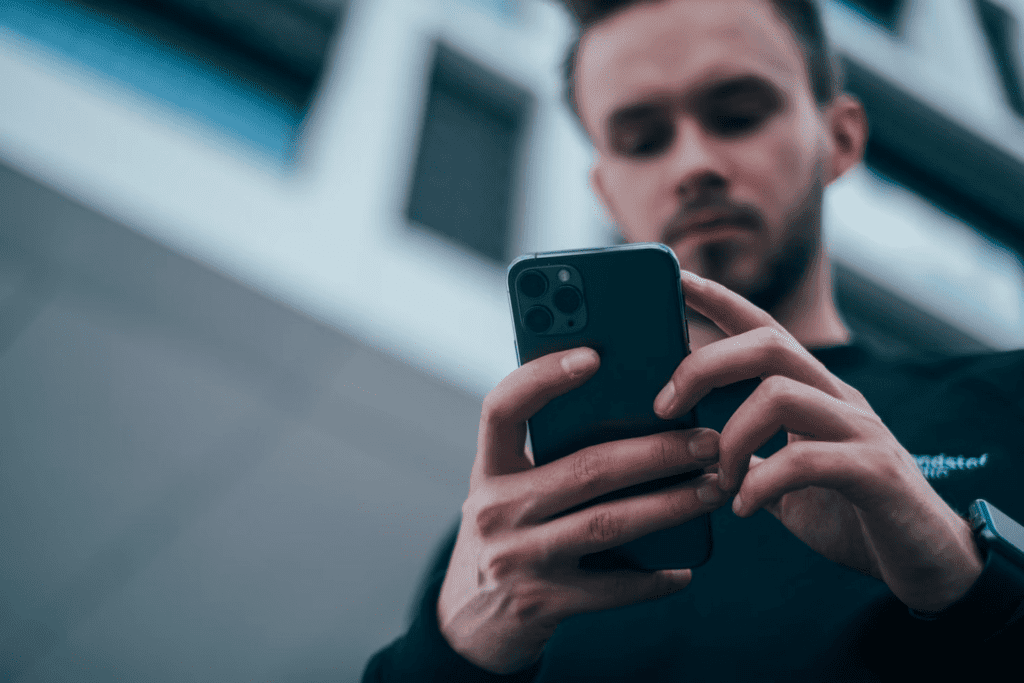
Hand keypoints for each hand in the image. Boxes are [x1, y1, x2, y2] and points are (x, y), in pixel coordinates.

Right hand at [438, 348, 725, 673]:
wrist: (468, 623)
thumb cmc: (507, 535)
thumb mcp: (508, 490)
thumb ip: (547, 457)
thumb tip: (636, 415)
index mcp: (488, 469)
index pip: (502, 408)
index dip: (542, 377)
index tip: (593, 354)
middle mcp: (495, 510)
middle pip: (585, 468)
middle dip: (656, 450)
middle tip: (708, 440)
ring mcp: (517, 559)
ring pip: (608, 523)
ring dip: (670, 504)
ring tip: (713, 488)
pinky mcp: (541, 604)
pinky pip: (611, 588)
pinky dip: (653, 578)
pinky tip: (684, 567)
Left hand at [654, 272, 983, 611]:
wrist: (929, 563)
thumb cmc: (854, 518)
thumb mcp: (787, 483)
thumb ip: (751, 460)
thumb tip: (696, 451)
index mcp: (815, 394)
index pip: (764, 329)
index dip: (721, 301)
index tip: (677, 278)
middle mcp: (839, 400)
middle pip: (768, 344)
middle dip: (704, 366)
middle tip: (663, 406)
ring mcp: (861, 431)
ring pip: (780, 394)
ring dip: (731, 438)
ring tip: (718, 480)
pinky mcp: (877, 473)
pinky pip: (806, 459)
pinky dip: (762, 483)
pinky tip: (744, 508)